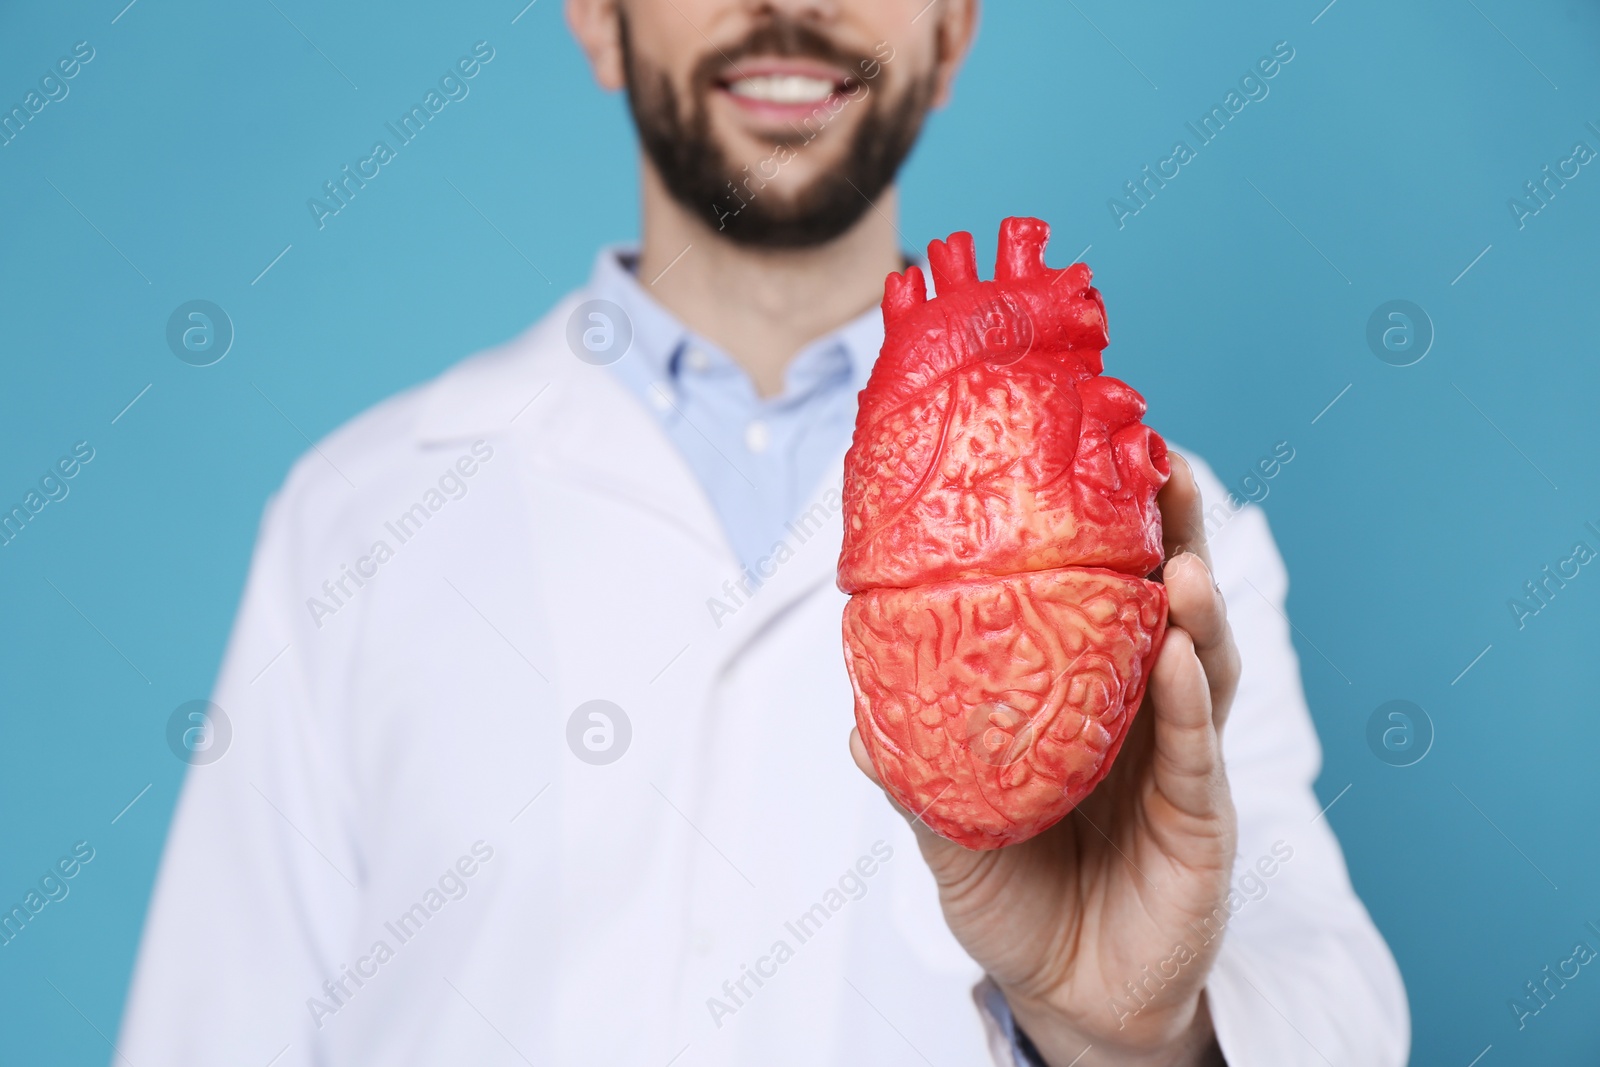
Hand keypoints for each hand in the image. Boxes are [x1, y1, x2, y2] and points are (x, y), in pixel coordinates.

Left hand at [849, 453, 1240, 1066]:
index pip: (1102, 597)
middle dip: (1173, 534)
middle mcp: (1142, 712)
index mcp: (1086, 698)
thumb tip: (861, 716)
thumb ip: (918, 776)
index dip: (1106, 531)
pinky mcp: (1201, 820)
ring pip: (1199, 665)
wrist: (1069, 996)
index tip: (1099, 455)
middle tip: (1166, 466)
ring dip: (1191, 608)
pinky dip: (1190, 706)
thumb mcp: (954, 832)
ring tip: (1179, 562)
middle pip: (1165, 605)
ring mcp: (1178, 761)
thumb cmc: (1020, 899)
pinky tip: (1179, 662)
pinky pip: (1196, 754)